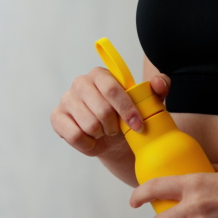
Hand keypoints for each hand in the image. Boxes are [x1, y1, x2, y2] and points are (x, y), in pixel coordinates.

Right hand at [50, 67, 170, 157]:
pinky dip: (88, 143)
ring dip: (102, 134)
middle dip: (114, 125)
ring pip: (89, 125)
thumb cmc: (129, 115)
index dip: (126, 109)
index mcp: (101, 74)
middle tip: (118, 128)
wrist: (114, 138)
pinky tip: (93, 140)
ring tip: (105, 131)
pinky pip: (74, 135)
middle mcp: (80, 83)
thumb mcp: (149, 102)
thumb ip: (160, 87)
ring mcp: (66, 100)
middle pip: (101, 109)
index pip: (112, 89)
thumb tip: (158, 83)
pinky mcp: (57, 117)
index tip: (138, 125)